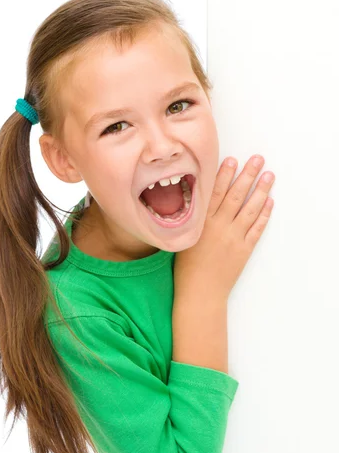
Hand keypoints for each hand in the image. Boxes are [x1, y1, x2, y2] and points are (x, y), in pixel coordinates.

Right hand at [173, 154, 274, 301]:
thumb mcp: (183, 238)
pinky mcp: (244, 250)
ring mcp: (233, 238)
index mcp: (201, 223)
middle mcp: (219, 227)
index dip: (224, 175)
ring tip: (269, 176)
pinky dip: (264, 215)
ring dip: (261, 191)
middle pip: (236, 196)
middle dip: (248, 175)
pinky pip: (257, 229)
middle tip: (258, 160)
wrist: (199, 292)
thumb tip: (198, 200)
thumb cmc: (186, 268)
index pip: (215, 193)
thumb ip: (193, 219)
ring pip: (250, 209)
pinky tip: (269, 203)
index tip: (232, 159)